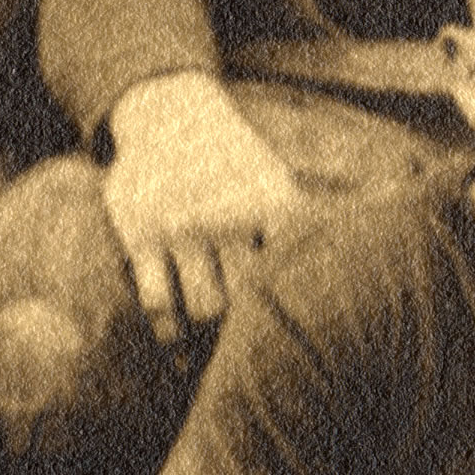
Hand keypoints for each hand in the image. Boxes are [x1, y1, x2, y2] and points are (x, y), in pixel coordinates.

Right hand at [99, 74, 307, 342]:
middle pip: (254, 299)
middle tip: (261, 357)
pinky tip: (179, 346)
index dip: (303, 311)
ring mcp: (184, 227)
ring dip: (214, 337)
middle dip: (257, 330)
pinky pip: (157, 302)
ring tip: (221, 356)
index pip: (299, 273)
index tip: (306, 339)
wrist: (170, 117)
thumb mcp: (277, 182)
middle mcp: (230, 216)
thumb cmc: (235, 164)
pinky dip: (169, 333)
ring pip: (206, 308)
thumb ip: (301, 230)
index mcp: (276, 204)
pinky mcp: (141, 236)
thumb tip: (334, 283)